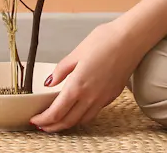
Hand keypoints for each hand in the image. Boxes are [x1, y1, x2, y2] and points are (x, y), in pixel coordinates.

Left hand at [29, 22, 145, 132]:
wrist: (132, 39)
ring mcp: (102, 98)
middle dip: (52, 126)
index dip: (43, 120)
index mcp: (78, 85)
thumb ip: (62, 69)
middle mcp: (90, 97)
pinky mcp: (112, 96)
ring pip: (82, 120)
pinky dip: (82, 117)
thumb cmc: (106, 40)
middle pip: (68, 121)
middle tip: (42, 125)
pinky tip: (78, 110)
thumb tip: (49, 82)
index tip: (34, 120)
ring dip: (67, 124)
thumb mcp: (77, 51)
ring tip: (58, 121)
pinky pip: (94, 113)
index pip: (56, 112)